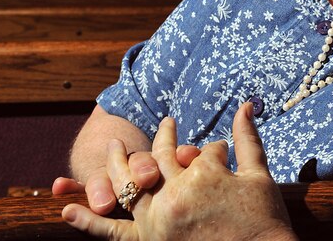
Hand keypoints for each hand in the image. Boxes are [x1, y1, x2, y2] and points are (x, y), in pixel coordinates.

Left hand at [62, 102, 296, 240]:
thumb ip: (247, 138)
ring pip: (129, 185)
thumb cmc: (265, 221)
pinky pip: (113, 233)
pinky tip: (67, 209)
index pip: (202, 151)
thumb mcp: (259, 175)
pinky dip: (89, 222)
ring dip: (118, 163)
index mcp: (202, 174)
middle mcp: (174, 194)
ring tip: (115, 145)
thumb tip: (246, 105)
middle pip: (159, 159)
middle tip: (165, 125)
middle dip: (164, 140)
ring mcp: (157, 220)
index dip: (214, 151)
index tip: (222, 155)